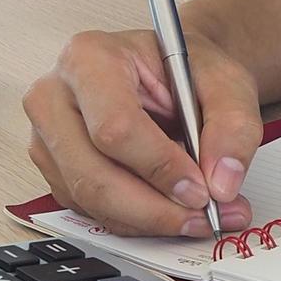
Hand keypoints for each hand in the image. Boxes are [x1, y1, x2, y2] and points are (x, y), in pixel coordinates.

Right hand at [23, 28, 261, 236]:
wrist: (168, 73)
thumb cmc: (186, 70)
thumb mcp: (226, 82)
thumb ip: (232, 128)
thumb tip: (221, 183)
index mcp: (89, 58)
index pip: (114, 127)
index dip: (160, 168)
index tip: (200, 190)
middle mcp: (54, 97)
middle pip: (92, 175)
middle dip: (154, 209)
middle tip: (203, 217)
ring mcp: (47, 137)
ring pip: (90, 201)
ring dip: (149, 220)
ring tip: (199, 215)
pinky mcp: (55, 170)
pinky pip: (91, 211)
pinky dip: (136, 221)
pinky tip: (169, 208)